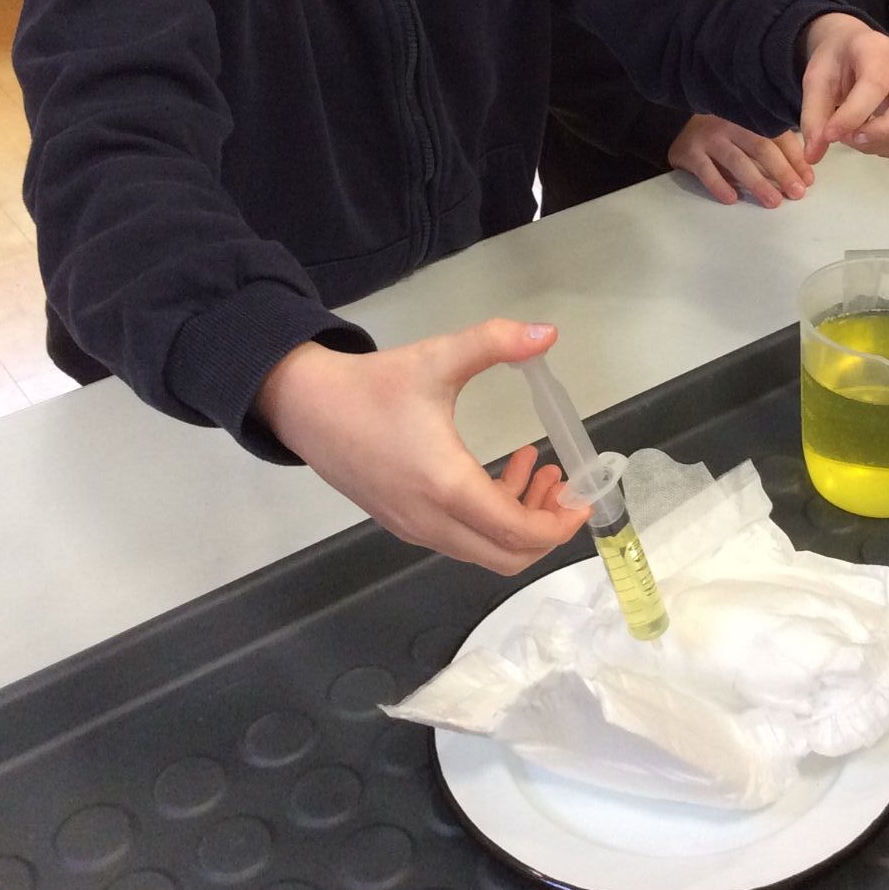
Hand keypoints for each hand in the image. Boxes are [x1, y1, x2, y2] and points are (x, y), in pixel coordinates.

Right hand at [256, 318, 589, 575]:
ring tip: (540, 468)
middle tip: (565, 485)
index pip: (516, 532)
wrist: (305, 407)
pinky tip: (501, 471)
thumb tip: (548, 332)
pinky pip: (460, 539)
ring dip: (518, 520)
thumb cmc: (374, 386)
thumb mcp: (438, 357)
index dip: (558, 523)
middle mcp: (431, 521)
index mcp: (446, 487)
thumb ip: (495, 342)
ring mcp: (415, 528)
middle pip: (505, 557)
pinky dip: (490, 517)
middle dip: (545, 528)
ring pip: (483, 550)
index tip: (583, 497)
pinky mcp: (404, 523)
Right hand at [668, 114, 814, 207]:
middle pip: (761, 147)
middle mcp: (731, 124)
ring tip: (773, 201)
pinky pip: (706, 170)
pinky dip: (719, 185)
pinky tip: (732, 199)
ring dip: (757, 182)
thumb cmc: (722, 132)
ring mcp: (709, 138)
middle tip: (796, 193)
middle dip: (782, 172)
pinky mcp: (689, 152)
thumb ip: (773, 146)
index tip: (808, 180)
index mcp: (750, 117)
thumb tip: (804, 174)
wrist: (676, 124)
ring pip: (737, 161)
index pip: (778, 137)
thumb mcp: (747, 131)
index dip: (795, 158)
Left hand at [797, 12, 888, 161]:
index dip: (853, 115)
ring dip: (880, 144)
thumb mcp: (816, 81)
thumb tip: (812, 156)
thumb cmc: (836, 63)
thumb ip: (814, 116)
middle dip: (883, 131)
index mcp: (878, 51)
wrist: (853, 50)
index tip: (830, 135)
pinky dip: (888, 149)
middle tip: (849, 138)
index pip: (876, 85)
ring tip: (851, 136)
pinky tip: (866, 139)